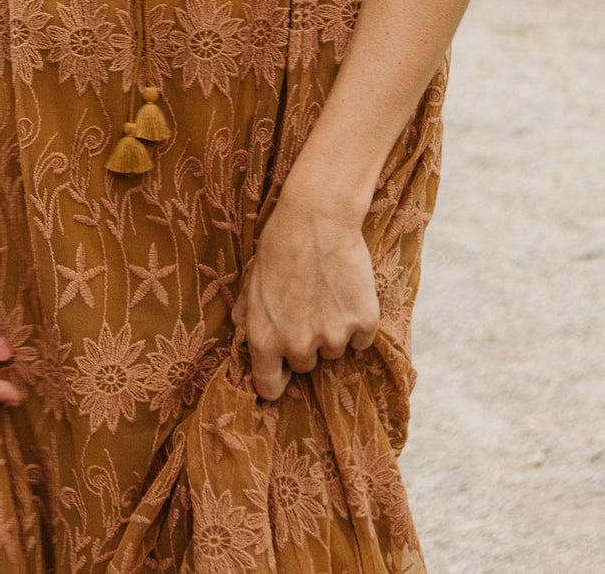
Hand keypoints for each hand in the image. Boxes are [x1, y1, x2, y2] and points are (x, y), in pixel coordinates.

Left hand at [232, 186, 379, 400]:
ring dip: (333, 331)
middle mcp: (298, 345)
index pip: (269, 387)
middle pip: (305, 365)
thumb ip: (247, 312)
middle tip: (307, 309)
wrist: (317, 217)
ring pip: (335, 351)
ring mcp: (334, 336)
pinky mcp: (363, 323)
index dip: (276, 379)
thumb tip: (240, 329)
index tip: (282, 372)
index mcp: (264, 338)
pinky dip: (358, 323)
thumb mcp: (252, 279)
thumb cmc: (279, 244)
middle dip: (306, 343)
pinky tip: (348, 293)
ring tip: (327, 294)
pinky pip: (362, 339)